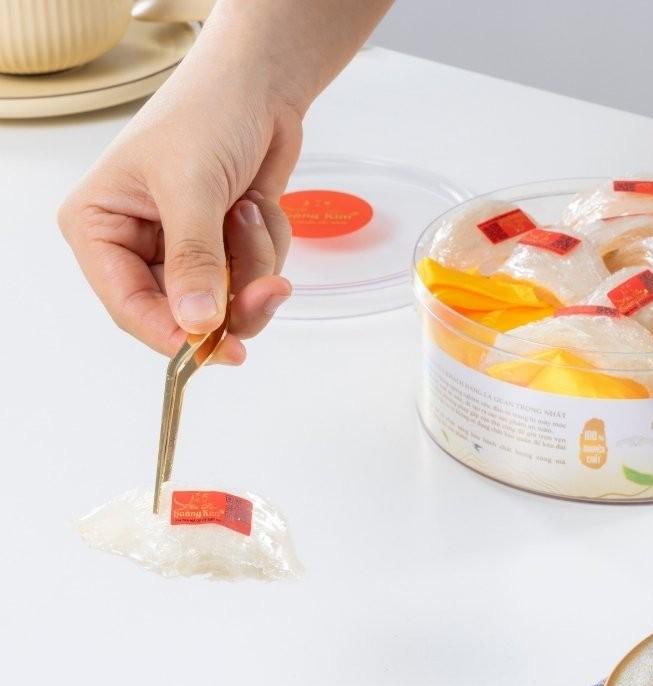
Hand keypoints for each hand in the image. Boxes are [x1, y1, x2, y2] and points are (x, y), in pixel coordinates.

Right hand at [59, 25, 300, 363]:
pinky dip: (268, 246)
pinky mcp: (225, 249)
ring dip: (255, 263)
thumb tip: (196, 323)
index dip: (172, 334)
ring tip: (250, 209)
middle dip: (233, 299)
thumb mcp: (191, 186)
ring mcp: (186, 251)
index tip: (216, 349)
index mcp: (101, 227)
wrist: (258, 85)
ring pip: (229, 302)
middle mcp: (139, 246)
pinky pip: (256, 278)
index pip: (128, 306)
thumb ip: (193, 259)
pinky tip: (258, 204)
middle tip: (268, 288)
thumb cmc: (205, 113)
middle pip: (185, 314)